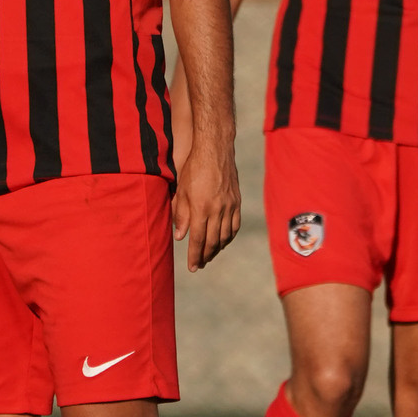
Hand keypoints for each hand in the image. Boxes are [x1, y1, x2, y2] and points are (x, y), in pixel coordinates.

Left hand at [173, 137, 239, 270]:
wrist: (215, 149)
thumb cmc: (194, 168)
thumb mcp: (182, 190)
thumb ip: (181, 214)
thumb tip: (180, 236)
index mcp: (201, 208)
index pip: (198, 239)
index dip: (195, 255)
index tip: (192, 267)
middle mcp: (217, 209)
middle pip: (213, 241)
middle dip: (206, 256)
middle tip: (199, 265)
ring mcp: (229, 205)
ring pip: (226, 235)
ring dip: (218, 248)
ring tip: (210, 255)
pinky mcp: (237, 201)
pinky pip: (235, 225)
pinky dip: (229, 236)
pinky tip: (223, 240)